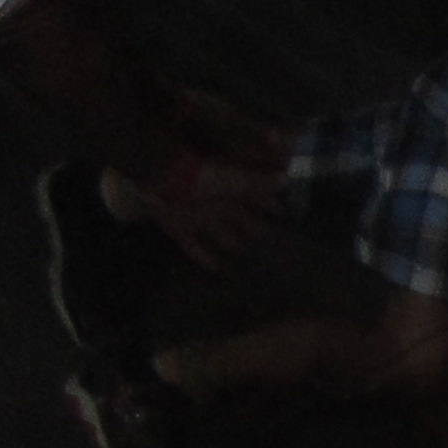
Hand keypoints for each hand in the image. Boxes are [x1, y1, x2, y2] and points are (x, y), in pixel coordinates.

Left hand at [142, 165, 280, 271]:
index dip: (270, 206)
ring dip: (230, 242)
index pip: (255, 198)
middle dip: (254, 228)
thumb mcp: (234, 180)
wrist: (160, 182)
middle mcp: (216, 202)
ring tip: (245, 255)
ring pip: (219, 232)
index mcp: (230, 189)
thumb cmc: (201, 178)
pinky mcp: (180, 228)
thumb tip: (287, 179)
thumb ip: (259, 183)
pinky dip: (203, 256)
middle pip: (239, 218)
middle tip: (270, 242)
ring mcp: (197, 216)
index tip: (285, 216)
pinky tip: (215, 269)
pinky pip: (193, 245)